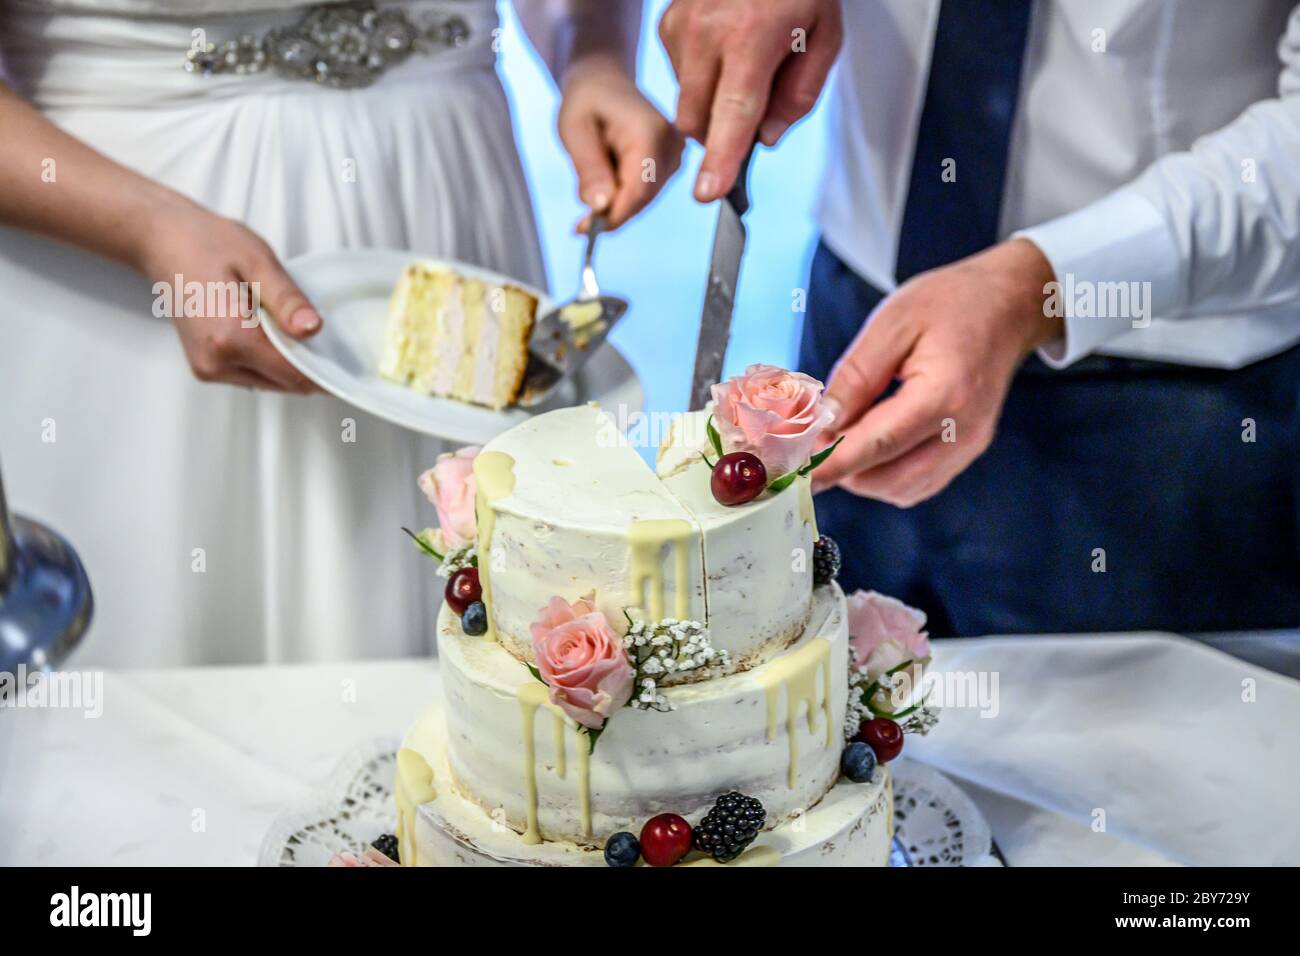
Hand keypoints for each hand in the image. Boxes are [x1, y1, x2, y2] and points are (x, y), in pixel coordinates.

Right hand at [137, 198, 320, 391]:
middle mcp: (216, 362)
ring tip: (289, 326)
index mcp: (229, 338)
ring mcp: (208, 368)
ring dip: (288, 364)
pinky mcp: (206, 367)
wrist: (163, 241)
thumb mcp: (257, 261)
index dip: (325, 370)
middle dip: (308, 365)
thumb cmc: (208, 244)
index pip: (294, 374)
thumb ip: (286, 299)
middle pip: (284, 383)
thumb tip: (313, 330)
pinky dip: (270, 361)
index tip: (347, 361)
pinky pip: (253, 375)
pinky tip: (271, 332)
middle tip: (325, 337)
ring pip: (270, 382)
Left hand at [559, 54, 684, 229]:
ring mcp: (676, 155)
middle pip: (643, 199)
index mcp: (650, 131)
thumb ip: (589, 168)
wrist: (603, 82)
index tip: (583, 229)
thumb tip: (601, 207)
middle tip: (578, 223)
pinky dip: (622, 197)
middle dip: (610, 214)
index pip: (638, 191)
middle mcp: (672, 144)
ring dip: (614, 204)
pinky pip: (645, 194)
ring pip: (643, 200)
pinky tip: (605, 180)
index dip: (611, 216)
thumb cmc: (586, 100)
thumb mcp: (574, 130)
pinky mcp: (672, 164)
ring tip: (590, 183)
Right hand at [659, 0, 841, 201]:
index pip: (733, 113)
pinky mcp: (667, 25)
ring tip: (744, 61)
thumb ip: (798, 96)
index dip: (722, 158)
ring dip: (713, 102)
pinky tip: (725, 47)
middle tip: (756, 107)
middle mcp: (707, 33)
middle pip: (698, 121)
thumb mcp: (824, 37)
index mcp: (751, 37)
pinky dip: (703, 77)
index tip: (708, 192)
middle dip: (721, 133)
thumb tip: (766, 138)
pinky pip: (680, 77)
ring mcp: (681, 27)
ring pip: (687, 103)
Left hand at [812, 240, 1062, 506]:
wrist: (1008, 304)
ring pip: (901, 489)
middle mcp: (963, 431)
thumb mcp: (891, 325)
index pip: (880, 444)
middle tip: (812, 440)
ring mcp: (969, 446)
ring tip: (841, 436)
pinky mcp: (967, 451)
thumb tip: (822, 423)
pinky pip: (917, 482)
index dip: (834, 462)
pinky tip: (869, 443)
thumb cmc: (951, 303)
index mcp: (945, 394)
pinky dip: (885, 474)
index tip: (799, 473)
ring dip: (863, 475)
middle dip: (844, 468)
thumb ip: (855, 377)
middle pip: (888, 478)